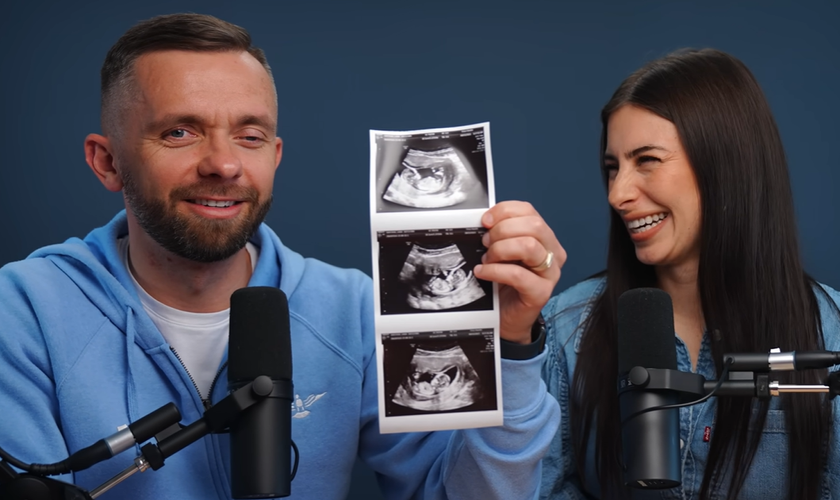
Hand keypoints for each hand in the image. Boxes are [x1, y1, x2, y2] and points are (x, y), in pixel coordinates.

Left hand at [474, 201, 565, 343]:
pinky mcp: (541, 292)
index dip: (505, 211)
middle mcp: (553, 253)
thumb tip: (485, 220)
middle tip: (485, 243)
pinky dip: (495, 271)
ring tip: (487, 259)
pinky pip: (518, 275)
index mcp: (545, 238)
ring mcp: (550, 273)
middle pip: (533, 225)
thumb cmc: (505, 283)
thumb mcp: (503, 252)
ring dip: (501, 250)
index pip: (529, 211)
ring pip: (529, 246)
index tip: (486, 221)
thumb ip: (500, 234)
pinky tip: (483, 272)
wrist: (507, 317)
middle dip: (502, 230)